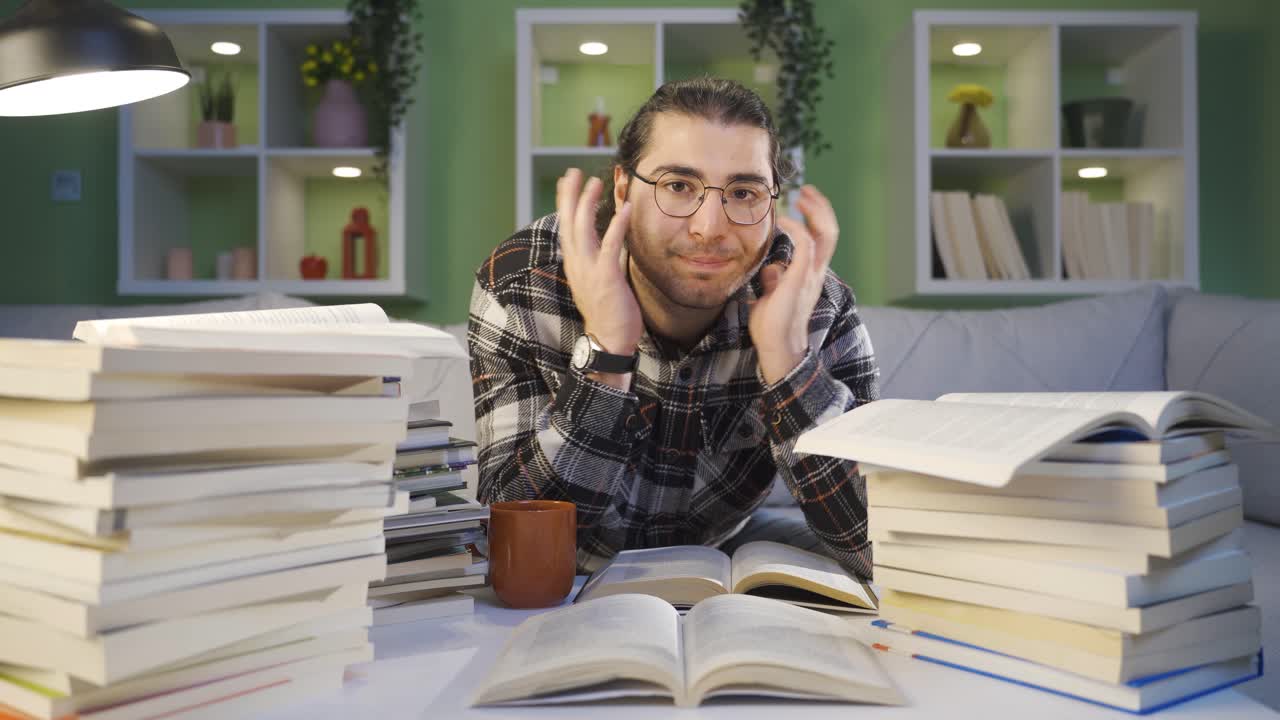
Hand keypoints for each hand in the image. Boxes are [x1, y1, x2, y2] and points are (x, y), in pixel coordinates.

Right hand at [556, 168, 641, 370]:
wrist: (608, 342)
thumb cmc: (607, 314)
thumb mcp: (596, 284)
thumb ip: (595, 262)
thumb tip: (601, 246)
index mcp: (574, 265)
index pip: (566, 228)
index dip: (565, 204)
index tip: (567, 183)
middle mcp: (577, 265)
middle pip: (569, 223)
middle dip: (570, 196)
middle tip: (573, 172)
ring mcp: (590, 270)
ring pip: (584, 229)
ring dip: (589, 203)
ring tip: (595, 181)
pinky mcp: (606, 277)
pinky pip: (610, 245)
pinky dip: (617, 225)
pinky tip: (625, 208)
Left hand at [749, 185, 838, 384]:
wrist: (776, 347)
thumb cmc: (772, 326)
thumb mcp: (771, 296)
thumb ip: (774, 280)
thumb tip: (770, 269)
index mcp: (810, 275)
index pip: (821, 240)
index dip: (816, 218)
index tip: (801, 202)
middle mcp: (816, 272)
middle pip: (830, 232)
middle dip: (821, 208)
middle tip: (806, 190)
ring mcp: (811, 275)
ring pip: (825, 234)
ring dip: (815, 211)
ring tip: (802, 195)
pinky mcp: (800, 278)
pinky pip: (805, 245)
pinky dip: (797, 227)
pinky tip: (783, 220)